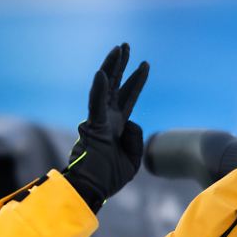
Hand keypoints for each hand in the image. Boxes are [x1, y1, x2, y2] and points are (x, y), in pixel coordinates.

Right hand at [64, 44, 148, 212]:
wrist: (91, 190)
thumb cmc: (108, 178)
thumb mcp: (132, 159)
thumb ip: (135, 138)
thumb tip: (131, 121)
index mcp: (115, 126)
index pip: (128, 98)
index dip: (136, 81)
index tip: (145, 64)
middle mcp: (107, 119)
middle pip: (116, 86)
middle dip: (122, 65)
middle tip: (126, 46)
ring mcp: (99, 122)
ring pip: (105, 88)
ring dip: (112, 67)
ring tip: (119, 49)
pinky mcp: (93, 128)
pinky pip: (96, 106)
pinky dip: (99, 90)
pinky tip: (102, 74)